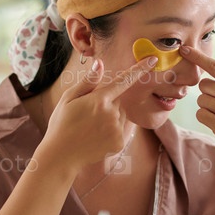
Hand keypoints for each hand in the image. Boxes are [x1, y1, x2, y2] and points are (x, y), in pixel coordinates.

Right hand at [42, 56, 156, 172]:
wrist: (61, 155)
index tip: (153, 59)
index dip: (139, 69)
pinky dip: (112, 130)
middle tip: (88, 113)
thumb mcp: (69, 98)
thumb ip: (88, 81)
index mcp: (99, 100)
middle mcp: (112, 114)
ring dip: (111, 116)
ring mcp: (117, 130)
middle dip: (107, 102)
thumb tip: (100, 64)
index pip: (124, 80)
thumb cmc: (62, 123)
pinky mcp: (119, 142)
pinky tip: (96, 135)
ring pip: (121, 114)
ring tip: (91, 126)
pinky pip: (121, 129)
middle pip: (118, 100)